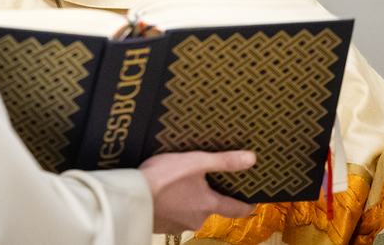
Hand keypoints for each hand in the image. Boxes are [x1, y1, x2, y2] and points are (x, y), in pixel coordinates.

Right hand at [138, 150, 255, 233]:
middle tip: (203, 180)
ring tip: (179, 182)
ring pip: (191, 211)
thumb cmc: (162, 178)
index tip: (252, 202)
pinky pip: (174, 214)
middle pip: (211, 208)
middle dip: (209, 195)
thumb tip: (251, 159)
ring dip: (188, 200)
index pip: (236, 209)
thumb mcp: (196, 161)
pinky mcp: (161, 225)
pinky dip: (173, 204)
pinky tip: (164, 192)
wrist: (131, 197)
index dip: (246, 204)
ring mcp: (178, 225)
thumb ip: (224, 161)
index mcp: (209, 205)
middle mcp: (196, 219)